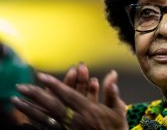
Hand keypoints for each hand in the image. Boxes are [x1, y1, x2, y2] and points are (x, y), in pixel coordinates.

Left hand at [11, 70, 127, 129]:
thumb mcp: (118, 111)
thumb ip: (112, 93)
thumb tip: (112, 75)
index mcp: (89, 110)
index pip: (68, 94)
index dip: (54, 84)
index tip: (41, 75)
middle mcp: (76, 119)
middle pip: (52, 105)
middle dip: (35, 95)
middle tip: (20, 86)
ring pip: (46, 118)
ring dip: (29, 109)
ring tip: (15, 101)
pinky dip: (34, 126)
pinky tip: (24, 122)